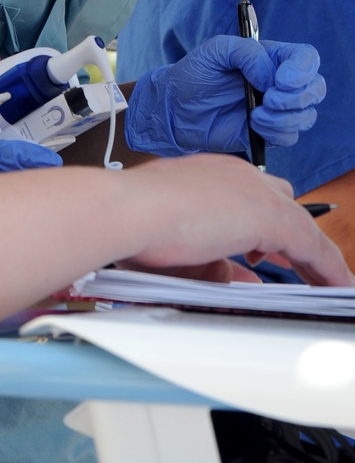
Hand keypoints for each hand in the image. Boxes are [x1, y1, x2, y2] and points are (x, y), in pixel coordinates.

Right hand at [122, 154, 350, 287]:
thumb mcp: (177, 250)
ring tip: (328, 283)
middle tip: (298, 265)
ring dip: (312, 254)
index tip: (261, 253)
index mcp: (207, 175)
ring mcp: (254, 191)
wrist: (129, 211)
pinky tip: (338, 287)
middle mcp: (235, 175)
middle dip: (290, 235)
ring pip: (300, 223)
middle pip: (280, 201)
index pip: (246, 197)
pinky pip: (312, 246)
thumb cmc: (135, 226)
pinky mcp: (270, 215)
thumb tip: (239, 280)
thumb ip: (212, 265)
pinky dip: (328, 268)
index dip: (259, 227)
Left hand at [124, 36, 325, 157]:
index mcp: (272, 58)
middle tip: (268, 100)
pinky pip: (290, 136)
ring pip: (306, 115)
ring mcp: (276, 109)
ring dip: (285, 117)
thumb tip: (270, 76)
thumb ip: (245, 52)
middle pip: (315, 88)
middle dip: (297, 97)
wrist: (175, 109)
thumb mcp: (215, 50)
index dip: (302, 70)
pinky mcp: (268, 132)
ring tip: (254, 115)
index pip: (306, 58)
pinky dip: (276, 132)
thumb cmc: (194, 74)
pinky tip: (253, 126)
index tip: (281, 81)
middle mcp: (279, 83)